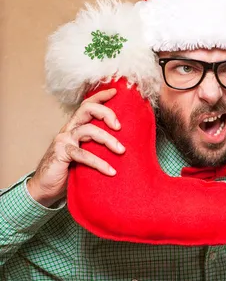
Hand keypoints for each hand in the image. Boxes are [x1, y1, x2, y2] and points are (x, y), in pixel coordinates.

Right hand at [27, 88, 124, 206]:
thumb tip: (126, 145)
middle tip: (120, 126)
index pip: (87, 106)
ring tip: (121, 151)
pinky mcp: (61, 154)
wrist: (45, 188)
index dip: (100, 96)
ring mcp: (64, 140)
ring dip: (108, 140)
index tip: (115, 92)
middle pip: (87, 110)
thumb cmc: (69, 170)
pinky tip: (110, 171)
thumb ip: (98, 146)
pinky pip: (83, 155)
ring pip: (89, 130)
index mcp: (76, 127)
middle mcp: (69, 130)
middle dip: (106, 113)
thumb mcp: (87, 154)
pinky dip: (99, 163)